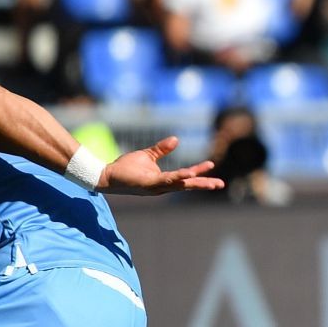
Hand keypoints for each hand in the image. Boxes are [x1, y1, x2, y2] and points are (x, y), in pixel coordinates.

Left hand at [100, 136, 225, 194]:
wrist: (107, 174)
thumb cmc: (126, 167)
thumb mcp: (147, 155)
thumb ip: (162, 149)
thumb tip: (176, 139)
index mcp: (163, 180)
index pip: (185, 176)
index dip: (199, 171)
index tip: (212, 165)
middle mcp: (162, 186)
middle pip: (187, 185)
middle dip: (204, 184)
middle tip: (221, 184)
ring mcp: (156, 186)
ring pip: (180, 184)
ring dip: (195, 182)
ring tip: (211, 182)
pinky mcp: (148, 184)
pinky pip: (166, 181)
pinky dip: (178, 178)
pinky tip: (188, 175)